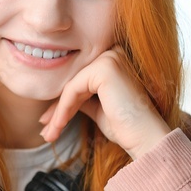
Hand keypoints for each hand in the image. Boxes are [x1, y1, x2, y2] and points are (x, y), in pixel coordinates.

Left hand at [39, 48, 170, 159]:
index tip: (49, 123)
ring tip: (49, 134)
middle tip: (45, 130)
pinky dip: (63, 110)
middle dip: (57, 108)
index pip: (80, 80)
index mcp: (114, 60)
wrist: (146, 137)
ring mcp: (110, 58)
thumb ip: (82, 98)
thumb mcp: (98, 108)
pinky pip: (73, 90)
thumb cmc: (126, 126)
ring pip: (71, 87)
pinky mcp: (104, 68)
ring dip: (57, 113)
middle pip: (74, 82)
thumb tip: (58, 101)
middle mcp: (113, 53)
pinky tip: (58, 126)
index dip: (62, 103)